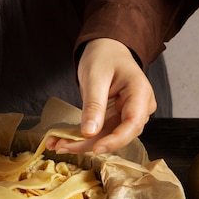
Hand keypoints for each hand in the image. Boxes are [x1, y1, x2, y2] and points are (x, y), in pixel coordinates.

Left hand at [46, 38, 156, 154]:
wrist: (107, 50)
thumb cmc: (104, 56)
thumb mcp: (95, 77)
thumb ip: (94, 104)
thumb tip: (89, 132)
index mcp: (140, 92)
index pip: (133, 123)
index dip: (115, 140)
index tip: (95, 148)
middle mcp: (140, 107)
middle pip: (119, 134)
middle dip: (90, 144)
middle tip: (62, 146)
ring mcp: (129, 114)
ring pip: (108, 137)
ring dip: (82, 144)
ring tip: (57, 144)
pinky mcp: (117, 119)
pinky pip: (102, 133)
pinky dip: (82, 138)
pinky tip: (64, 141)